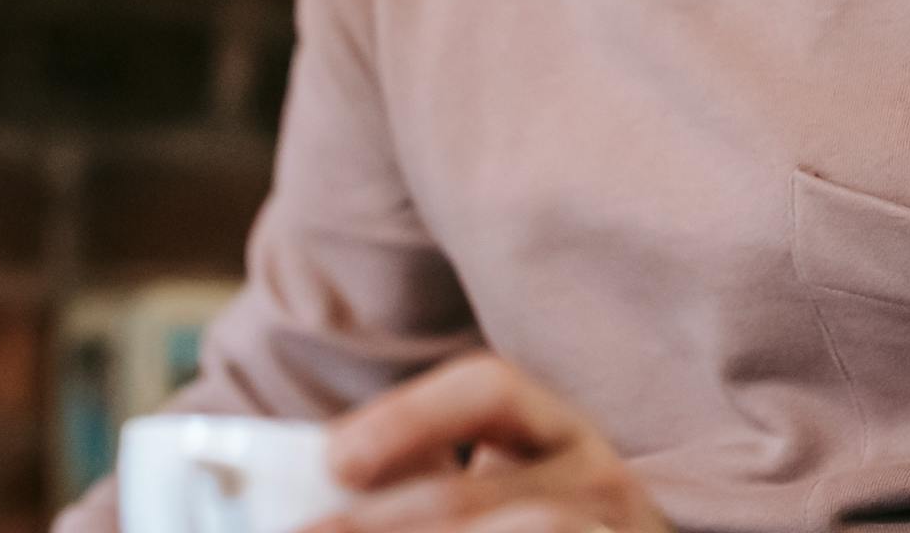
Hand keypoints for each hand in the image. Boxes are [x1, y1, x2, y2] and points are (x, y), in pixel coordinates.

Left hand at [304, 354, 674, 532]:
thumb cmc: (520, 526)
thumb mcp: (490, 497)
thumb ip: (418, 486)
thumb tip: (311, 503)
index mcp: (557, 433)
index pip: (490, 390)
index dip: (410, 417)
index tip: (335, 461)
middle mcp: (599, 481)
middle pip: (480, 492)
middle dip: (383, 523)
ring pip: (528, 532)